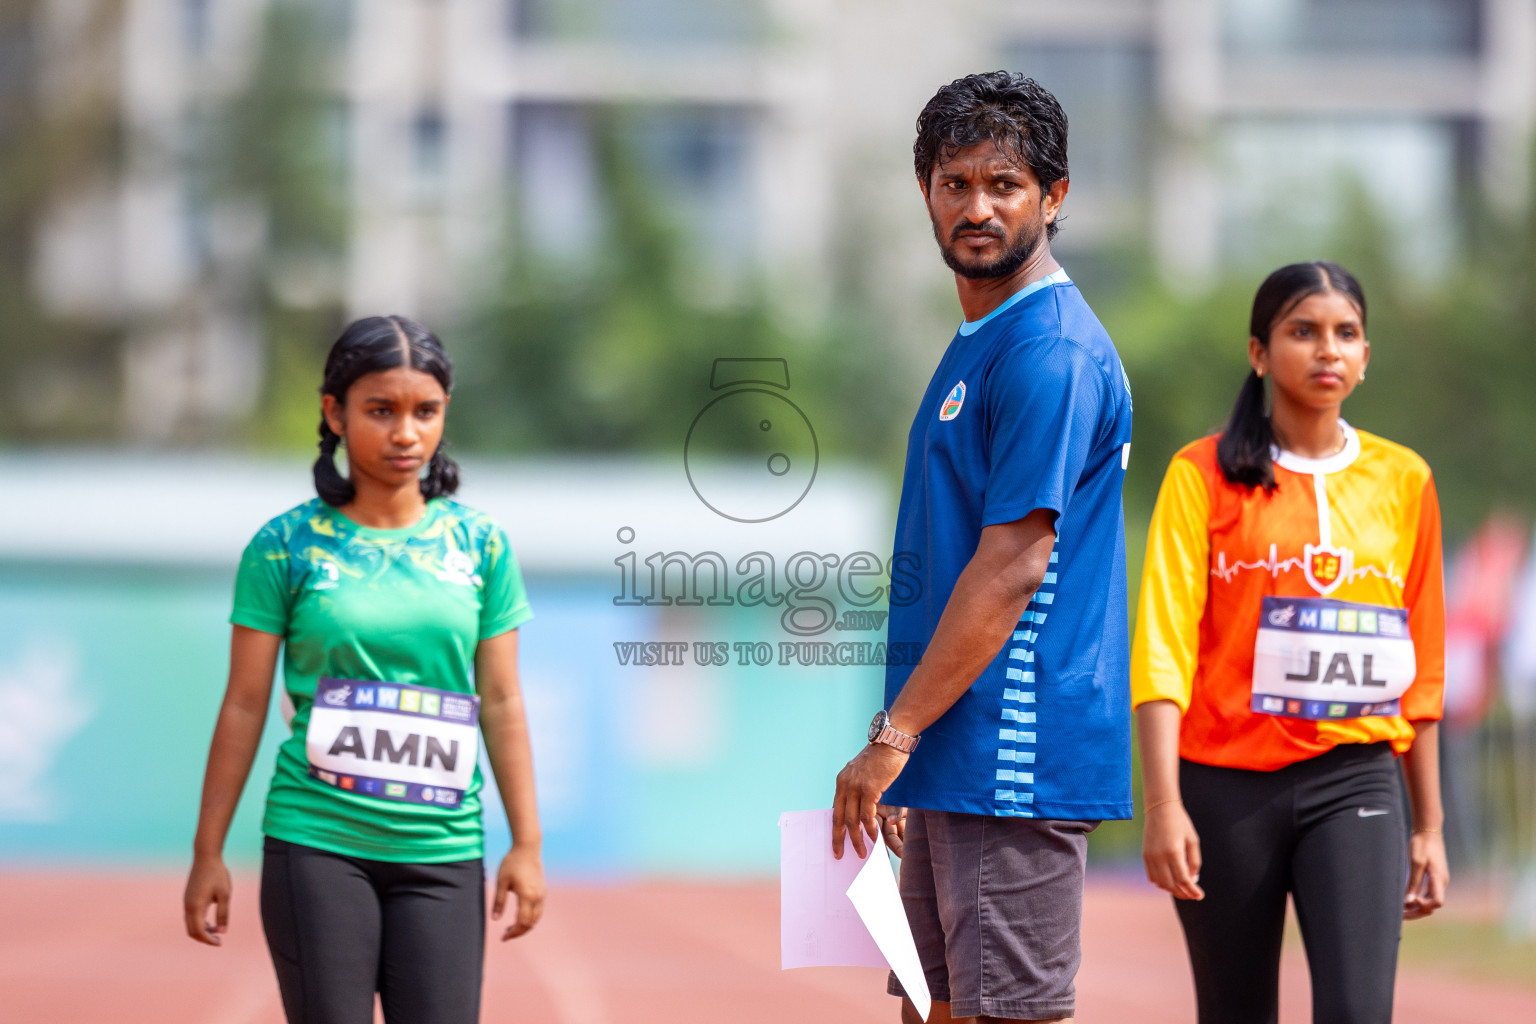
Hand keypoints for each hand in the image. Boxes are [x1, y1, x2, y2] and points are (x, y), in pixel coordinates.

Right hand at [183, 852, 231, 945]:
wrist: (206, 856)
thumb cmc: (217, 874)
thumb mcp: (225, 894)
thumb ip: (223, 914)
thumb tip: (221, 932)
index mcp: (196, 906)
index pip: (199, 931)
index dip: (208, 940)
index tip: (220, 943)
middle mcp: (188, 906)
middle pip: (192, 931)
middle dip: (204, 938)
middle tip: (219, 940)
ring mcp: (186, 902)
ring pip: (190, 924)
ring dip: (202, 931)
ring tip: (217, 931)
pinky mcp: (188, 898)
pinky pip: (191, 917)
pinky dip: (199, 923)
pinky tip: (211, 922)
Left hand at [493, 845, 545, 939]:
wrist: (527, 848)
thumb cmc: (512, 863)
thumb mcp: (501, 882)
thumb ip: (498, 901)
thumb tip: (495, 919)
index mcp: (527, 896)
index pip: (522, 922)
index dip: (513, 933)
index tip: (503, 937)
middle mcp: (537, 897)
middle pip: (530, 923)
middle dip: (519, 932)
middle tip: (505, 935)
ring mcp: (542, 893)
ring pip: (536, 918)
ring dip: (525, 926)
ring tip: (511, 927)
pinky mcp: (543, 890)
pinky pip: (539, 910)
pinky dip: (530, 918)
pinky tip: (519, 916)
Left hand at [833, 742, 908, 858]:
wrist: (891, 740)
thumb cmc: (882, 757)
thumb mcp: (864, 772)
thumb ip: (860, 787)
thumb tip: (861, 805)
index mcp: (842, 781)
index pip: (835, 810)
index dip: (835, 828)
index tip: (837, 843)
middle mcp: (845, 784)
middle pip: (838, 818)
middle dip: (839, 839)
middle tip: (839, 854)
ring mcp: (856, 786)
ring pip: (852, 820)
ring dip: (857, 838)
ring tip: (862, 851)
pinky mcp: (870, 789)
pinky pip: (867, 815)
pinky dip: (870, 829)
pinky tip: (874, 838)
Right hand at [1142, 801, 1203, 900]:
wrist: (1160, 808)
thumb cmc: (1180, 823)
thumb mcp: (1193, 841)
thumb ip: (1194, 862)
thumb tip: (1192, 880)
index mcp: (1174, 852)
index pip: (1183, 880)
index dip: (1192, 891)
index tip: (1200, 896)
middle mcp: (1159, 856)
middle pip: (1171, 885)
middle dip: (1183, 893)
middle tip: (1192, 894)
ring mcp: (1150, 856)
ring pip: (1160, 883)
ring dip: (1172, 889)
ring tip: (1182, 889)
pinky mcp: (1145, 855)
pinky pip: (1151, 876)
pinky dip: (1161, 882)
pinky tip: (1170, 881)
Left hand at [1404, 830, 1447, 919]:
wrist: (1428, 832)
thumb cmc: (1422, 845)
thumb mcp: (1415, 862)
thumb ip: (1413, 882)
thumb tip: (1408, 901)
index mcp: (1438, 879)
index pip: (1437, 902)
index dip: (1424, 906)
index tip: (1410, 901)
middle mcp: (1440, 883)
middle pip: (1431, 905)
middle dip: (1416, 912)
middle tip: (1399, 915)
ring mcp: (1437, 881)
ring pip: (1428, 901)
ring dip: (1415, 907)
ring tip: (1399, 911)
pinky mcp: (1432, 878)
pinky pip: (1426, 894)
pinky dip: (1416, 899)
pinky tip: (1403, 901)